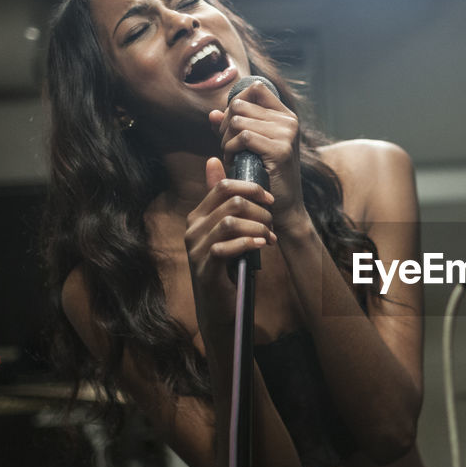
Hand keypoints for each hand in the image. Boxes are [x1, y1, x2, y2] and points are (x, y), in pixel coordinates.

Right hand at [184, 156, 275, 330]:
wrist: (220, 306)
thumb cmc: (228, 266)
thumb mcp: (228, 231)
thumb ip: (224, 201)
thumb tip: (214, 160)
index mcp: (198, 216)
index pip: (223, 186)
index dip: (251, 188)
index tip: (270, 200)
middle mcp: (192, 230)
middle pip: (231, 203)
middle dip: (260, 211)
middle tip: (272, 225)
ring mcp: (196, 250)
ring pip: (229, 222)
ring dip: (258, 227)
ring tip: (270, 238)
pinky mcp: (204, 269)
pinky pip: (224, 248)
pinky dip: (247, 243)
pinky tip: (261, 246)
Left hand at [209, 80, 308, 225]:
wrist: (283, 207)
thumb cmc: (264, 177)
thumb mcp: (248, 148)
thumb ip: (232, 129)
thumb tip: (212, 114)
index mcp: (286, 116)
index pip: (255, 88)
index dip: (236, 102)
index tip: (232, 125)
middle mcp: (289, 121)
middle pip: (239, 104)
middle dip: (225, 125)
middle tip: (227, 146)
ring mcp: (287, 135)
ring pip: (237, 121)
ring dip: (225, 140)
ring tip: (231, 156)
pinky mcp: (280, 150)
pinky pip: (243, 137)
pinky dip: (230, 149)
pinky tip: (233, 161)